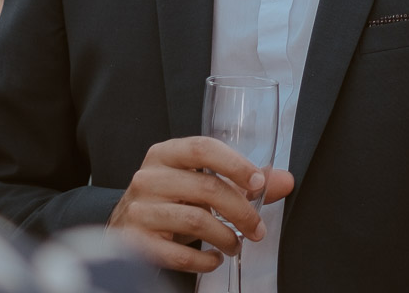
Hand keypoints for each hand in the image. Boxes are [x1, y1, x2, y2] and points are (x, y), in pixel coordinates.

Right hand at [108, 137, 294, 272]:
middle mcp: (149, 177)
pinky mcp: (136, 241)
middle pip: (206, 188)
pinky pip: (178, 254)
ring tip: (236, 245)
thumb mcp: (198, 182)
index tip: (259, 184)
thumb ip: (241, 181)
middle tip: (258, 229)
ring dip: (226, 237)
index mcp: (165, 154)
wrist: (124, 226)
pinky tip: (213, 259)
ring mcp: (140, 209)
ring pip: (195, 220)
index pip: (203, 148)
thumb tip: (284, 181)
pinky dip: (203, 260)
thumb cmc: (168, 199)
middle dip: (241, 211)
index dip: (235, 164)